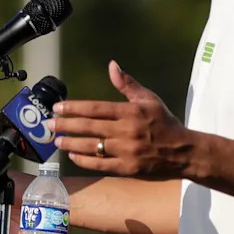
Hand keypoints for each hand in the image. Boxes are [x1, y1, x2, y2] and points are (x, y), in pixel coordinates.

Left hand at [50, 60, 192, 179]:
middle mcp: (126, 131)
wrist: (184, 151)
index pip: (95, 109)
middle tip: (49, 124)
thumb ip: (128, 84)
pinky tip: (73, 155)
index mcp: (130, 112)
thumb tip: (112, 65)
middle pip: (89, 127)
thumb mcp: (149, 99)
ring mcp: (126, 151)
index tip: (57, 108)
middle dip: (66, 125)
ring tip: (56, 140)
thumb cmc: (164, 123)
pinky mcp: (128, 168)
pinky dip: (84, 160)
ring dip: (71, 143)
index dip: (74, 108)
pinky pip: (100, 164)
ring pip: (92, 146)